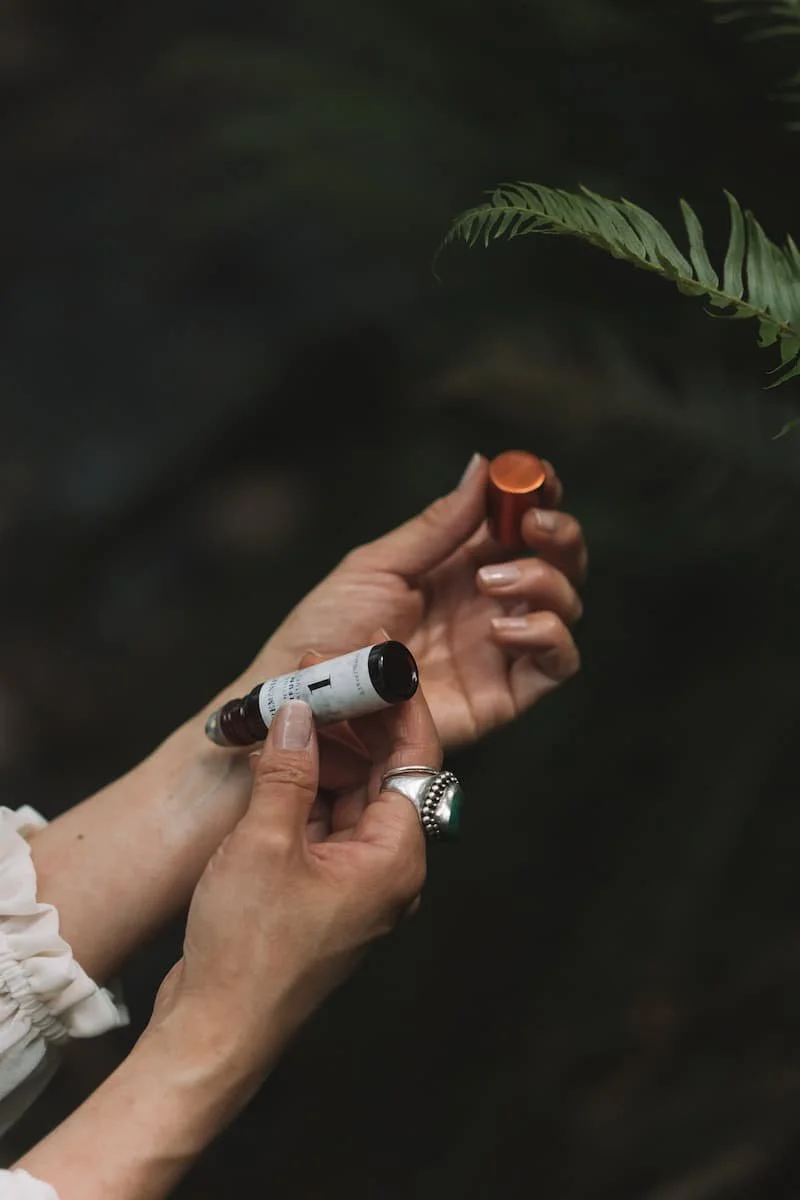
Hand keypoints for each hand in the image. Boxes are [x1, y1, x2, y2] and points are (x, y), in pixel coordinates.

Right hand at [149, 687, 436, 1084]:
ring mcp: (353, 879)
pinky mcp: (320, 888)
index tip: (377, 652)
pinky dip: (306, 782)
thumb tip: (301, 708)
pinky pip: (324, 818)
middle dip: (355, 716)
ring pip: (351, 792)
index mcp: (396, 857)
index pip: (415, 757)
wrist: (214, 1032)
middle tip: (319, 667)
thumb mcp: (264, 843)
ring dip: (325, 748)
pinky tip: (280, 750)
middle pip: (385, 770)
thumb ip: (289, 769)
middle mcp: (386, 866)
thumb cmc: (248, 949)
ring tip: (293, 699)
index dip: (398, 698)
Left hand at [244, 454, 585, 749]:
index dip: (540, 496)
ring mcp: (499, 649)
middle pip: (558, 561)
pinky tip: (501, 629)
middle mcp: (489, 604)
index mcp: (460, 566)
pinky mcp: (503, 695)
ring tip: (488, 582)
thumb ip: (437, 525)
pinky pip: (556, 663)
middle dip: (559, 534)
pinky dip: (547, 636)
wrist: (306, 698)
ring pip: (564, 606)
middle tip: (532, 522)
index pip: (519, 525)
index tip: (540, 474)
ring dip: (544, 581)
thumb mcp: (377, 566)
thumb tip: (482, 466)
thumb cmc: (326, 630)